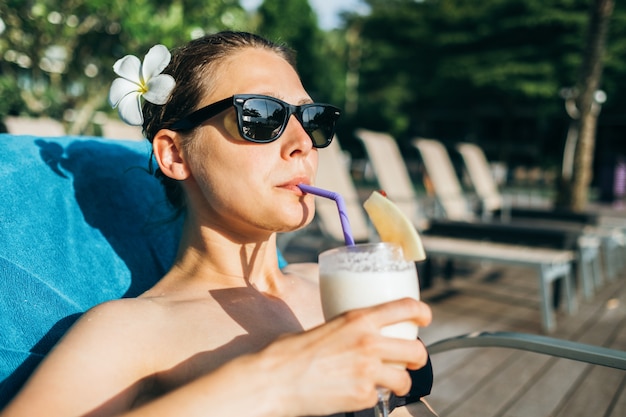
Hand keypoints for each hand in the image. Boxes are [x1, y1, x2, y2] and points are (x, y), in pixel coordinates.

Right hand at [257, 297, 431, 416]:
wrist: (273, 380)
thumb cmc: (288, 352)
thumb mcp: (324, 327)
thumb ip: (347, 330)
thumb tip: (353, 336)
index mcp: (359, 319)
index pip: (405, 307)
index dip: (422, 312)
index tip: (424, 318)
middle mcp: (369, 343)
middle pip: (416, 349)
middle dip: (419, 357)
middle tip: (412, 360)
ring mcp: (368, 371)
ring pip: (404, 379)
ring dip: (400, 382)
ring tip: (389, 383)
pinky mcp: (362, 396)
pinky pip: (380, 397)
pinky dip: (372, 396)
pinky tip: (357, 392)